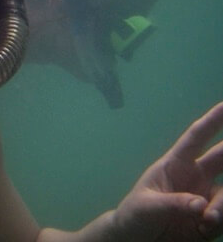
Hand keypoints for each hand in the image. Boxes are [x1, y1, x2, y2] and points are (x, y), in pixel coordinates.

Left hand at [113, 102, 222, 240]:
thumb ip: (173, 204)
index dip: (213, 120)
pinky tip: (204, 229)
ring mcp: (206, 199)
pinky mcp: (211, 221)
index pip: (197, 137)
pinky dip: (220, 223)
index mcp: (175, 165)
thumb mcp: (147, 207)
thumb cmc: (135, 216)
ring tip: (207, 220)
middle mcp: (195, 178)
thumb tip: (201, 205)